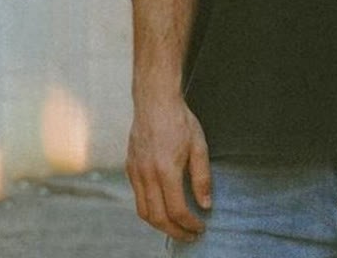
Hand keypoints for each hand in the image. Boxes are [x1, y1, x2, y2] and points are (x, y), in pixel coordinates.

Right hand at [126, 97, 211, 241]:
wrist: (155, 101)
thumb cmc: (180, 121)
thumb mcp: (199, 146)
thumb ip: (202, 177)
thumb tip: (205, 204)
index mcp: (166, 170)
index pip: (177, 210)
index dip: (189, 224)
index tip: (200, 227)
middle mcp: (147, 175)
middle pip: (158, 218)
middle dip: (175, 232)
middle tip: (189, 235)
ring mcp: (135, 172)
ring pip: (143, 212)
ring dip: (160, 225)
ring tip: (177, 227)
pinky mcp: (130, 168)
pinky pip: (137, 198)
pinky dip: (150, 210)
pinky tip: (163, 207)